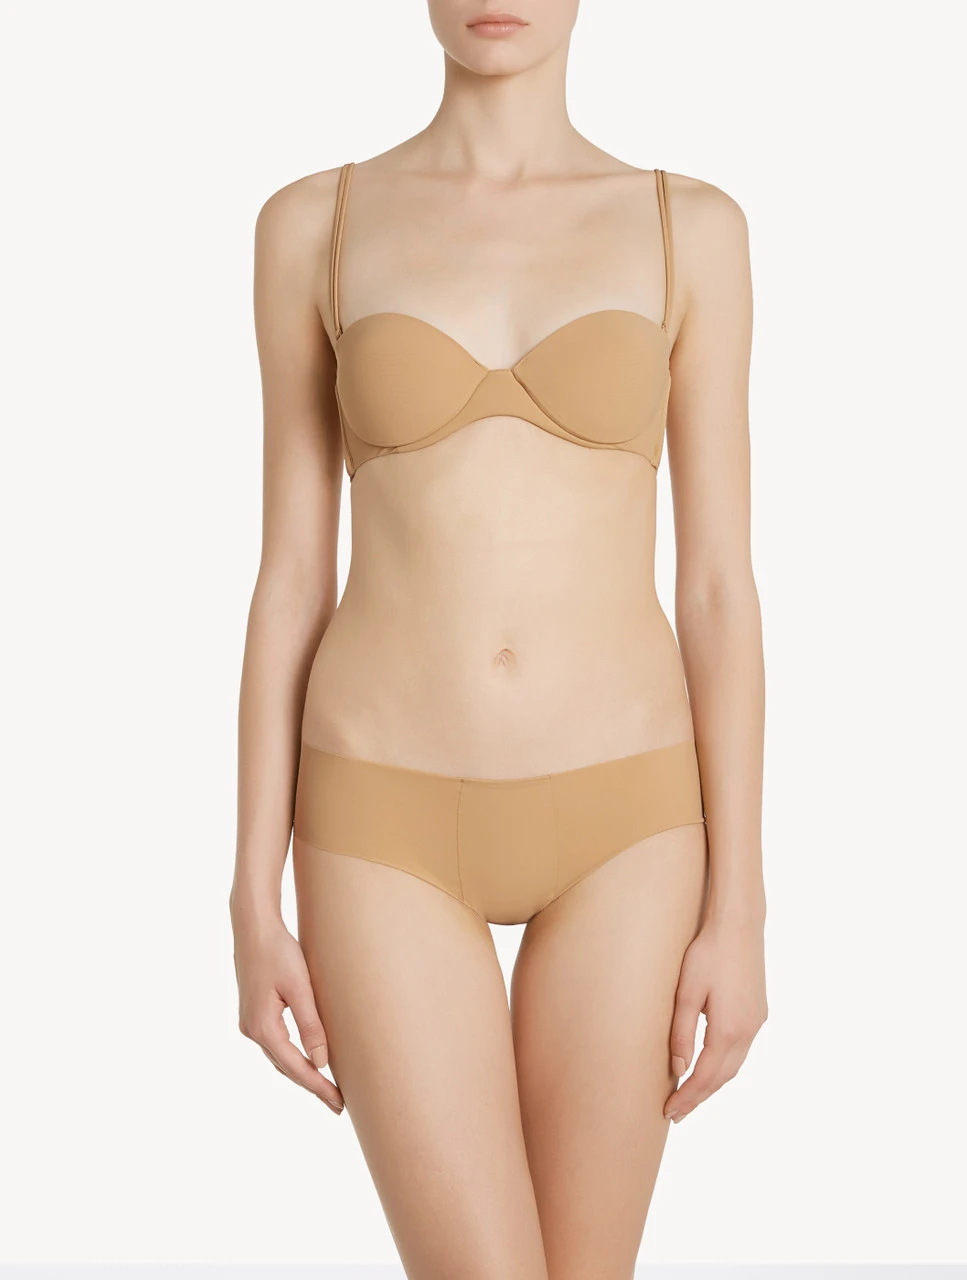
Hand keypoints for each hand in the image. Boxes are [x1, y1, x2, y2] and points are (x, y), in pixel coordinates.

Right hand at [232, 907, 344, 1114]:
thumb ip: (311, 1025)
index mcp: (263, 1027)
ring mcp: (249, 1024)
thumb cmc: (279, 952)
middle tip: (338, 1103)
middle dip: (312, 1085)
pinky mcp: (253, 1014)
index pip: (296, 1067)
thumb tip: (321, 1062)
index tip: (339, 1103)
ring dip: (301, 1073)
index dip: (319, 1087)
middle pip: (286, 1068)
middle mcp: (252, 1031)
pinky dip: (291, 1058)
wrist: (253, 928)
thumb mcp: (300, 987)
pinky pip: (275, 1046)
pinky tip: (305, 1059)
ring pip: (279, 1059)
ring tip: (326, 1087)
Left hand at [664, 913, 766, 1122]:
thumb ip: (681, 1032)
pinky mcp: (758, 1012)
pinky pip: (741, 1050)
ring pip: (734, 1066)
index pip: (705, 1077)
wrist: (739, 925)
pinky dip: (724, 1065)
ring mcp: (757, 1022)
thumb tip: (679, 1068)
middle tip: (676, 1112)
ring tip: (690, 1095)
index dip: (687, 1097)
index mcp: (729, 1030)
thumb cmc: (707, 954)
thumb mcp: (686, 992)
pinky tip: (710, 1066)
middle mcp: (748, 1031)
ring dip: (713, 1083)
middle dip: (699, 1097)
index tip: (669, 1111)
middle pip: (722, 1077)